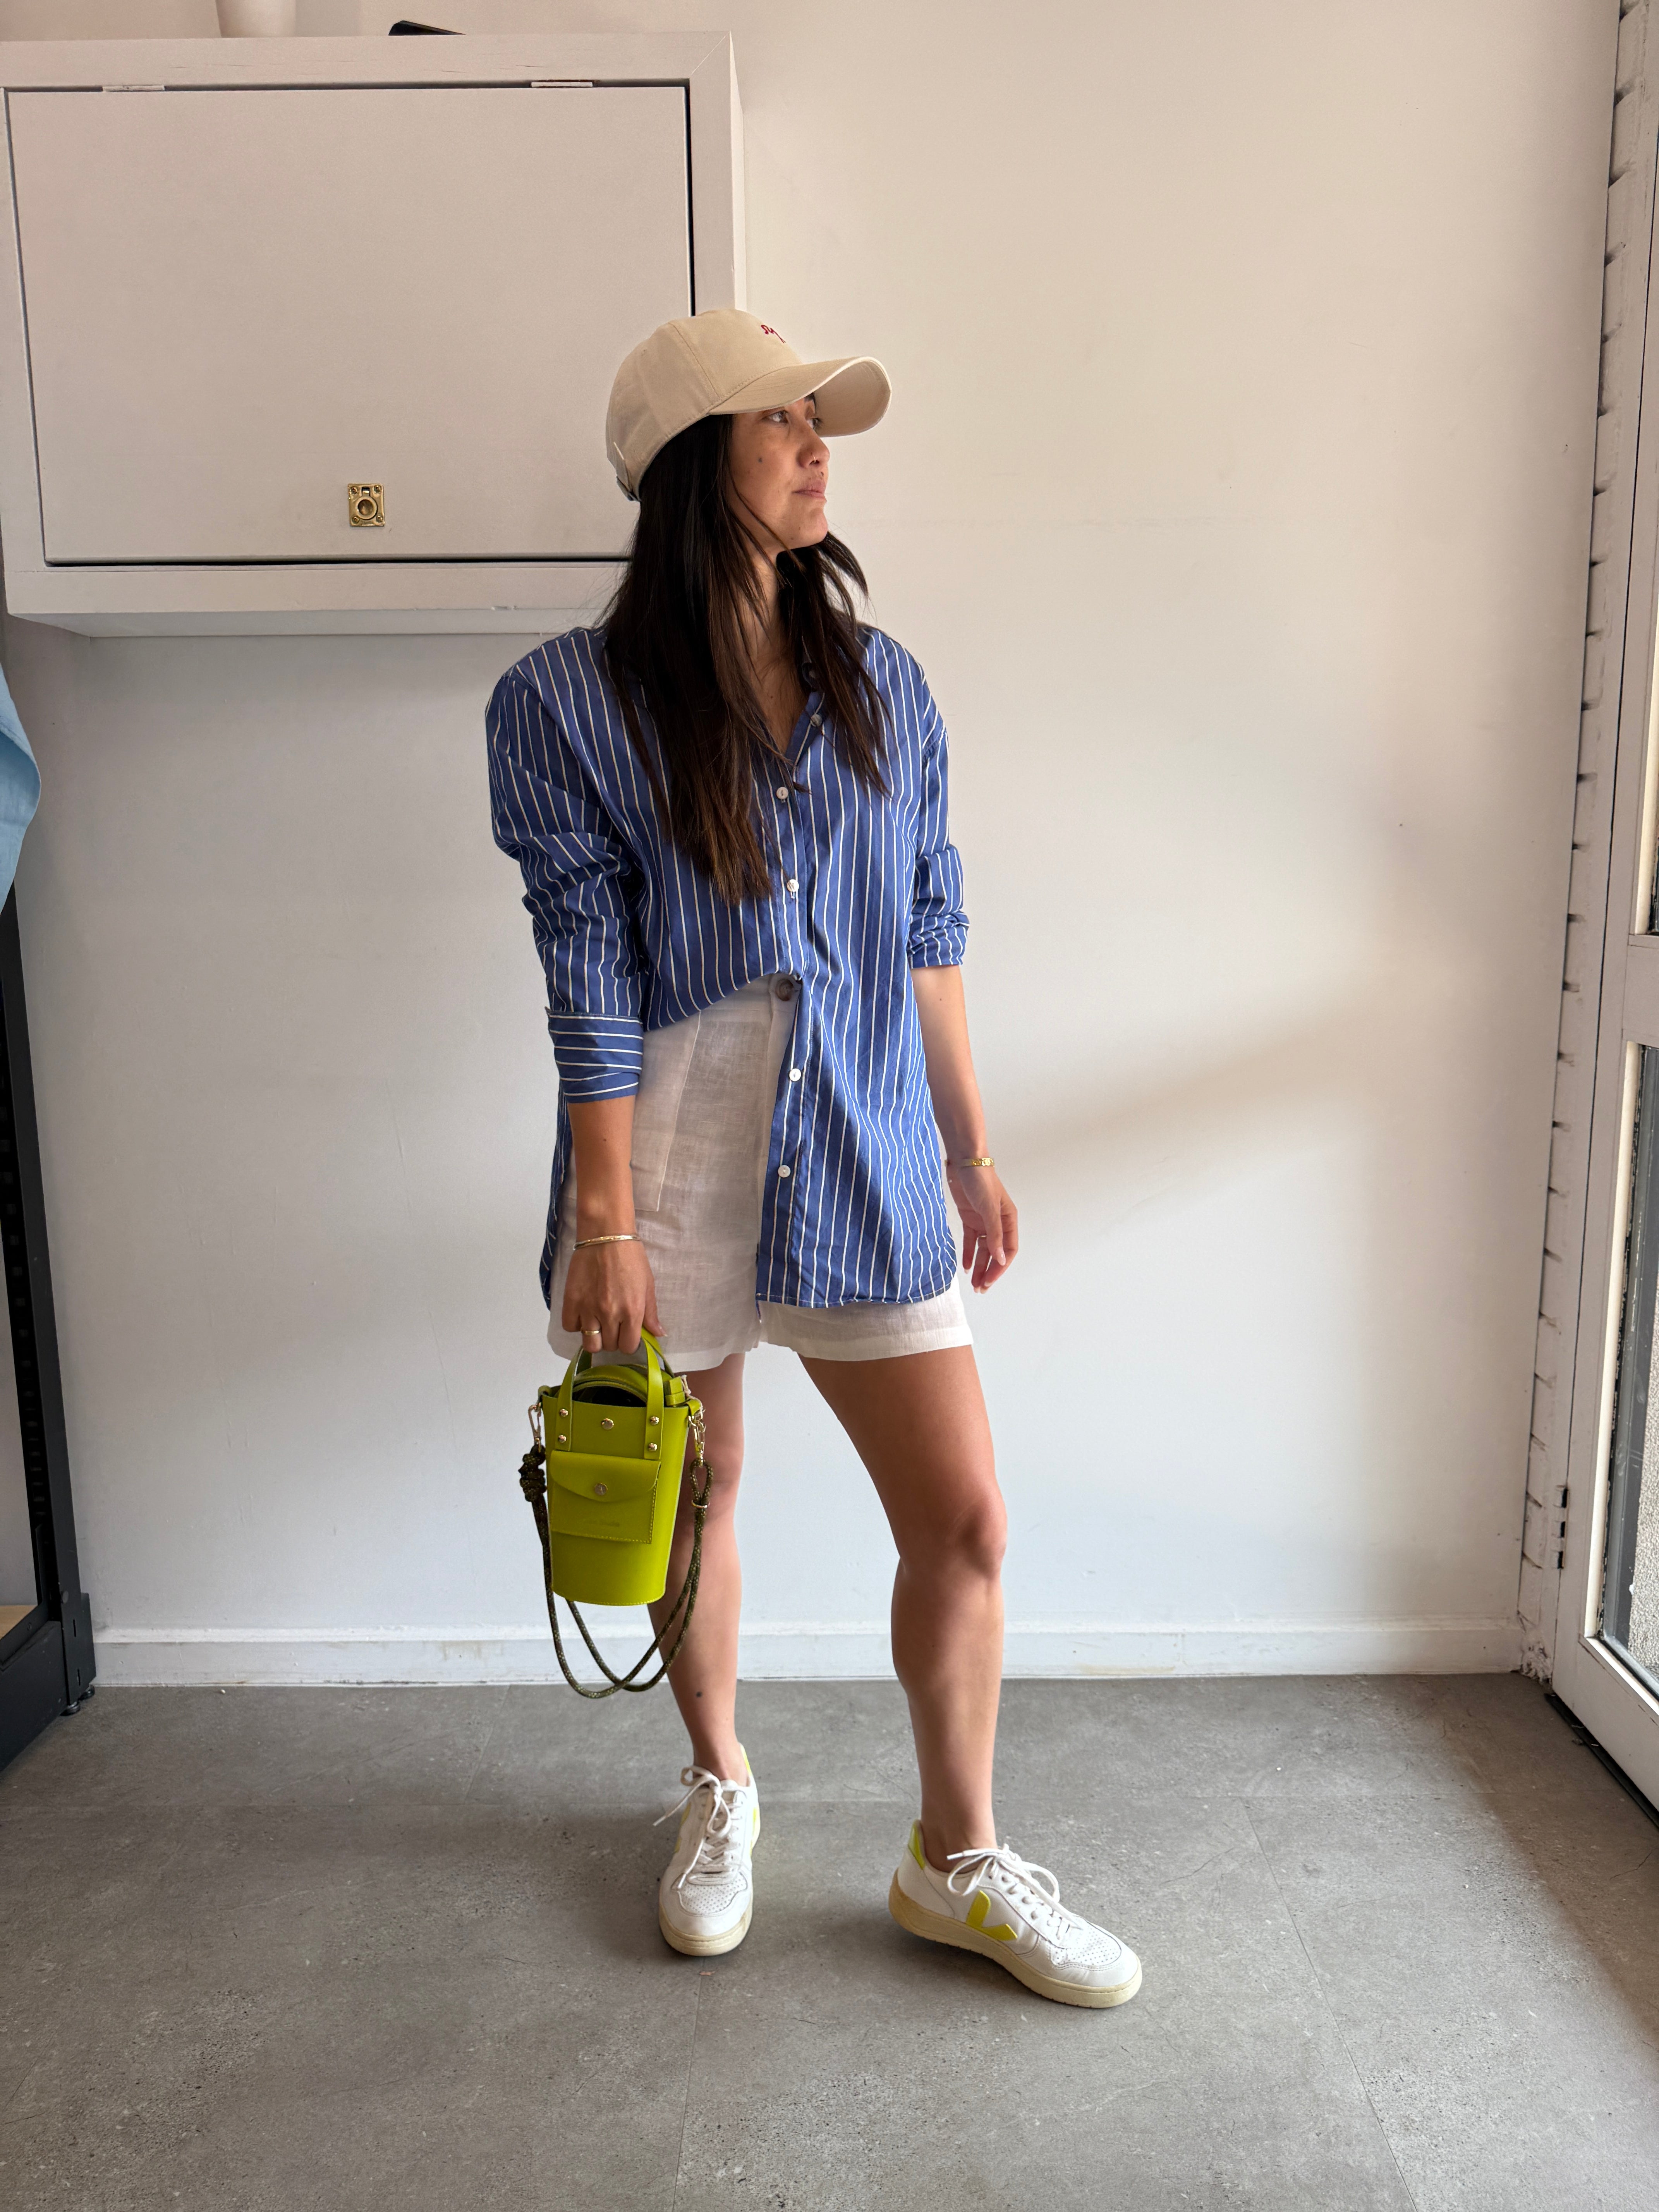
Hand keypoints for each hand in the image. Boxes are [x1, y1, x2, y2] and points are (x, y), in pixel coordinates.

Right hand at [562, 1239, 663, 1352]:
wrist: (605, 1235)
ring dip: (595, 1337)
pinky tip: (584, 1313)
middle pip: (609, 1346)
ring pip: (589, 1343)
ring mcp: (588, 1309)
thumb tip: (658, 1334)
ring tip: (598, 1323)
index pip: (628, 1347)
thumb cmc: (630, 1257)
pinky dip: (576, 1324)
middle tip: (613, 1325)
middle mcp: (610, 1314)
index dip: (628, 1342)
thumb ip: (651, 1313)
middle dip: (613, 1339)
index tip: (627, 1333)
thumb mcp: (647, 1285)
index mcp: (632, 1311)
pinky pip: (570, 1326)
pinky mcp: (571, 1300)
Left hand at [946, 1163, 1017, 1292]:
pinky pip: (972, 1241)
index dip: (1000, 1267)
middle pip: (996, 1253)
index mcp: (1008, 1219)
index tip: (989, 1281)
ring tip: (974, 1284)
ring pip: (983, 1250)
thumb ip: (994, 1234)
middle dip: (989, 1271)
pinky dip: (969, 1253)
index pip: (1009, 1250)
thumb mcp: (989, 1208)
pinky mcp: (970, 1217)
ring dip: (979, 1266)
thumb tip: (1000, 1258)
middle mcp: (998, 1222)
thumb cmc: (980, 1180)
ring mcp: (983, 1220)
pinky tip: (965, 1266)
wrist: (964, 1161)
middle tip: (981, 1289)